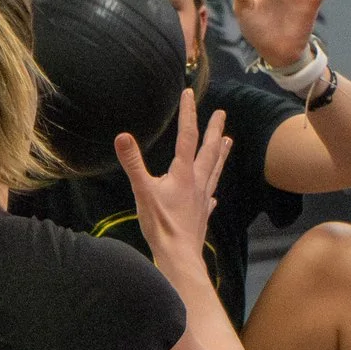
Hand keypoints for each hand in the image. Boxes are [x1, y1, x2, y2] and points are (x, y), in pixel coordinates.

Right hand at [115, 89, 231, 268]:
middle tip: (222, 113)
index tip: (189, 93)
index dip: (188, 113)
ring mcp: (202, 198)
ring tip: (229, 141)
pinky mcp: (202, 214)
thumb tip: (122, 136)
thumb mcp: (142, 191)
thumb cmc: (161, 225)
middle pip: (208, 150)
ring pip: (214, 170)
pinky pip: (209, 197)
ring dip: (221, 153)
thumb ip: (133, 164)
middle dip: (214, 130)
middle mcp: (197, 182)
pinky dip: (212, 190)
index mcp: (183, 173)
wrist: (179, 256)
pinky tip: (213, 194)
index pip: (186, 136)